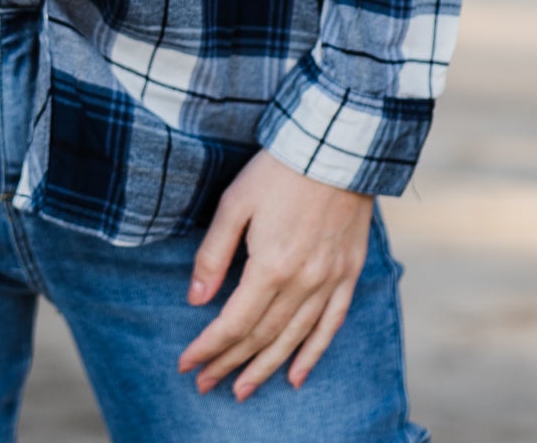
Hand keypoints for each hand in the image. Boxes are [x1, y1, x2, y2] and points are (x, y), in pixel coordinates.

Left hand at [178, 150, 372, 401]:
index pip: (233, 323)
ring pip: (293, 340)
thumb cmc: (279, 169)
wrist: (336, 145)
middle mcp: (301, 283)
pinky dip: (313, 354)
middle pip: (260, 337)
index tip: (187, 365)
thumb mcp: (236, 202)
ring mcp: (328, 281)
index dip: (208, 348)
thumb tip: (195, 298)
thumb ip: (214, 252)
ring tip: (243, 391)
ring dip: (265, 369)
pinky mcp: (348, 273)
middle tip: (206, 385)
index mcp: (270, 266)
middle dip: (229, 364)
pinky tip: (296, 376)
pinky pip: (331, 325)